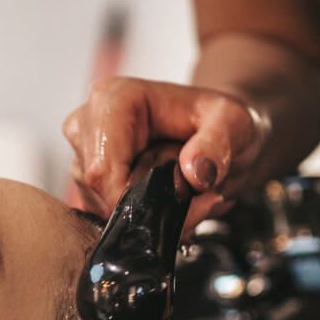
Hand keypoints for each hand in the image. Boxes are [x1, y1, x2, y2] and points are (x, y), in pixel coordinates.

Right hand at [62, 77, 269, 234]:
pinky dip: (141, 220)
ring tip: (186, 195)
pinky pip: (104, 216)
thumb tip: (194, 173)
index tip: (179, 203)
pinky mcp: (88, 182)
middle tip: (195, 198)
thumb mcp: (235, 124)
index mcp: (113, 99)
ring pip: (101, 208)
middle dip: (146, 207)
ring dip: (147, 214)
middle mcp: (87, 124)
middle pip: (98, 191)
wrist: (218, 133)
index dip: (135, 200)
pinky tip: (168, 203)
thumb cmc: (220, 122)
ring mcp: (84, 155)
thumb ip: (218, 145)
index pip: (101, 169)